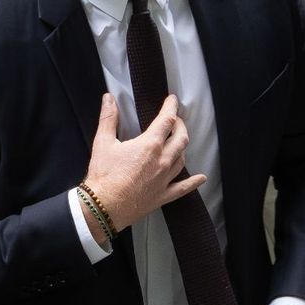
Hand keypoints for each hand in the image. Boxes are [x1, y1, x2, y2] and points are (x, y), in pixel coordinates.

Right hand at [83, 93, 203, 230]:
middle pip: (180, 139)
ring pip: (182, 159)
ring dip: (183, 147)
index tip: (172, 100)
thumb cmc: (104, 175)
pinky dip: (194, 182)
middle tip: (176, 120)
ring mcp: (165, 179)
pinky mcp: (163, 195)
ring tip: (179, 141)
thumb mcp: (103, 142)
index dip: (171, 107)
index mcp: (149, 145)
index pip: (166, 120)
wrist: (104, 205)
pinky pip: (183, 188)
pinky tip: (201, 178)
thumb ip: (108, 118)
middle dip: (180, 126)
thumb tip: (109, 99)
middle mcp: (162, 160)